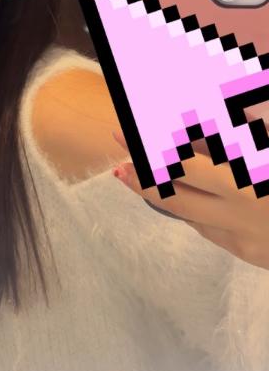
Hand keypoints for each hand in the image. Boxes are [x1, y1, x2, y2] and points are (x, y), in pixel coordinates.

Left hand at [111, 105, 268, 270]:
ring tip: (125, 173)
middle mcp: (239, 207)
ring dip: (152, 190)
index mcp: (248, 177)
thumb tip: (202, 119)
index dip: (153, 144)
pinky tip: (171, 193)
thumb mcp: (265, 151)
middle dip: (140, 166)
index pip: (185, 160)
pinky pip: (205, 227)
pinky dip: (187, 207)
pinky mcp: (243, 252)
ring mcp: (239, 234)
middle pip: (173, 190)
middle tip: (118, 143)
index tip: (129, 128)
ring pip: (183, 212)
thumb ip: (238, 136)